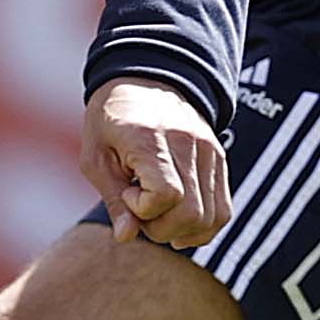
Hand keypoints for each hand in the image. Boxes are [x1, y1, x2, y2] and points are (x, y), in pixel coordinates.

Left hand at [82, 77, 230, 248]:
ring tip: (157, 214)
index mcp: (151, 138)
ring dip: (181, 231)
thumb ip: (112, 199)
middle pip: (191, 213)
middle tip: (139, 212)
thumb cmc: (110, 121)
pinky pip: (223, 210)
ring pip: (211, 217)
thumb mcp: (95, 157)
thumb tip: (127, 237)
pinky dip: (203, 227)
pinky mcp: (220, 160)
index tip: (126, 193)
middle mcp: (188, 144)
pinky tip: (178, 223)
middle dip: (161, 228)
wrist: (144, 82)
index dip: (142, 209)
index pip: (166, 195)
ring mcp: (209, 151)